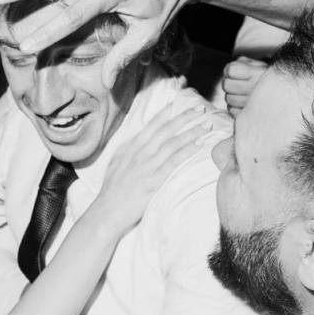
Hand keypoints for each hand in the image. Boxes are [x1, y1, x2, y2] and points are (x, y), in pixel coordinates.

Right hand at [91, 102, 224, 232]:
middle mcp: (139, 153)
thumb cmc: (112, 191)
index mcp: (131, 147)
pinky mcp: (153, 181)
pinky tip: (199, 145)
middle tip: (200, 108)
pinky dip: (187, 151)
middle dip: (185, 117)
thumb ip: (128, 150)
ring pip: (173, 143)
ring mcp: (146, 166)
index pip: (152, 125)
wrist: (106, 212)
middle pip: (166, 130)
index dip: (167, 112)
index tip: (180, 102)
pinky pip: (173, 162)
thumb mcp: (116, 163)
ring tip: (207, 125)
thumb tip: (138, 138)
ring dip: (192, 132)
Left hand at [220, 56, 268, 114]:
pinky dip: (234, 107)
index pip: (230, 70)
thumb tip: (228, 69)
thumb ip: (242, 63)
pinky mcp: (249, 115)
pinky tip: (242, 103)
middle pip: (226, 85)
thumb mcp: (258, 65)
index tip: (235, 72)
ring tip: (241, 93)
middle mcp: (254, 88)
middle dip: (229, 83)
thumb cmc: (268, 80)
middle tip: (237, 83)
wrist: (284, 95)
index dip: (229, 70)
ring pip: (228, 99)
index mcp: (256, 73)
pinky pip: (232, 110)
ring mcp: (252, 103)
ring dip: (231, 95)